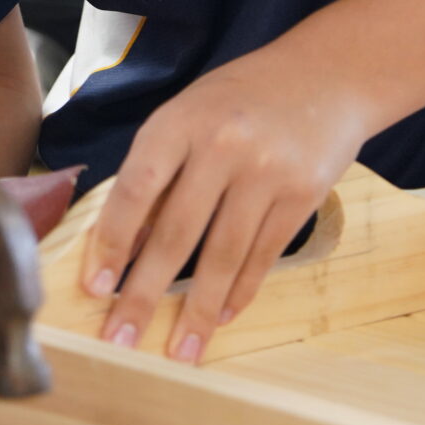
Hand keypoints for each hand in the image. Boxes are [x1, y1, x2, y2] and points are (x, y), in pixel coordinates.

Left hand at [81, 57, 370, 364]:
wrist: (328, 74)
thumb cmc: (242, 99)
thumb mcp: (189, 114)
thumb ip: (158, 169)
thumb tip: (126, 244)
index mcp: (179, 121)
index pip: (135, 190)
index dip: (113, 243)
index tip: (96, 288)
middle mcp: (222, 145)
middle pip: (176, 234)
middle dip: (144, 294)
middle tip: (120, 339)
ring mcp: (266, 171)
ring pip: (222, 255)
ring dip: (196, 310)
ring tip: (179, 350)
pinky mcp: (303, 194)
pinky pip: (263, 254)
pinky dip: (240, 290)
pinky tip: (220, 316)